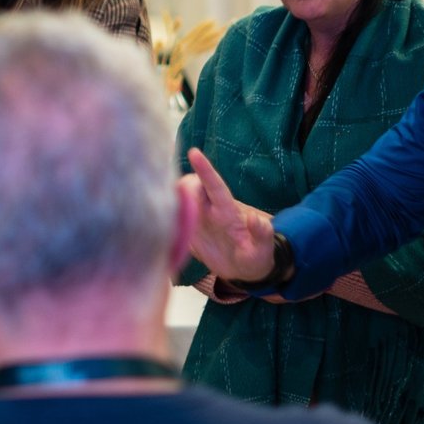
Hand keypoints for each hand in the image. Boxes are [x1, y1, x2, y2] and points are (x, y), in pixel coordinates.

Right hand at [178, 147, 278, 283]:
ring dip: (172, 199)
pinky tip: (161, 226)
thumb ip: (262, 235)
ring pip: (180, 197)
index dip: (205, 169)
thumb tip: (255, 218)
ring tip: (166, 215)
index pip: (215, 186)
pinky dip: (165, 215)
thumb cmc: (255, 259)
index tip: (194, 152)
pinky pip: (173, 215)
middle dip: (183, 185)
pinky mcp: (188, 228)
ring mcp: (198, 218)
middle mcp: (211, 210)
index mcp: (228, 212)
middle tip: (177, 203)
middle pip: (193, 185)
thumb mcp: (262, 251)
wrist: (242, 271)